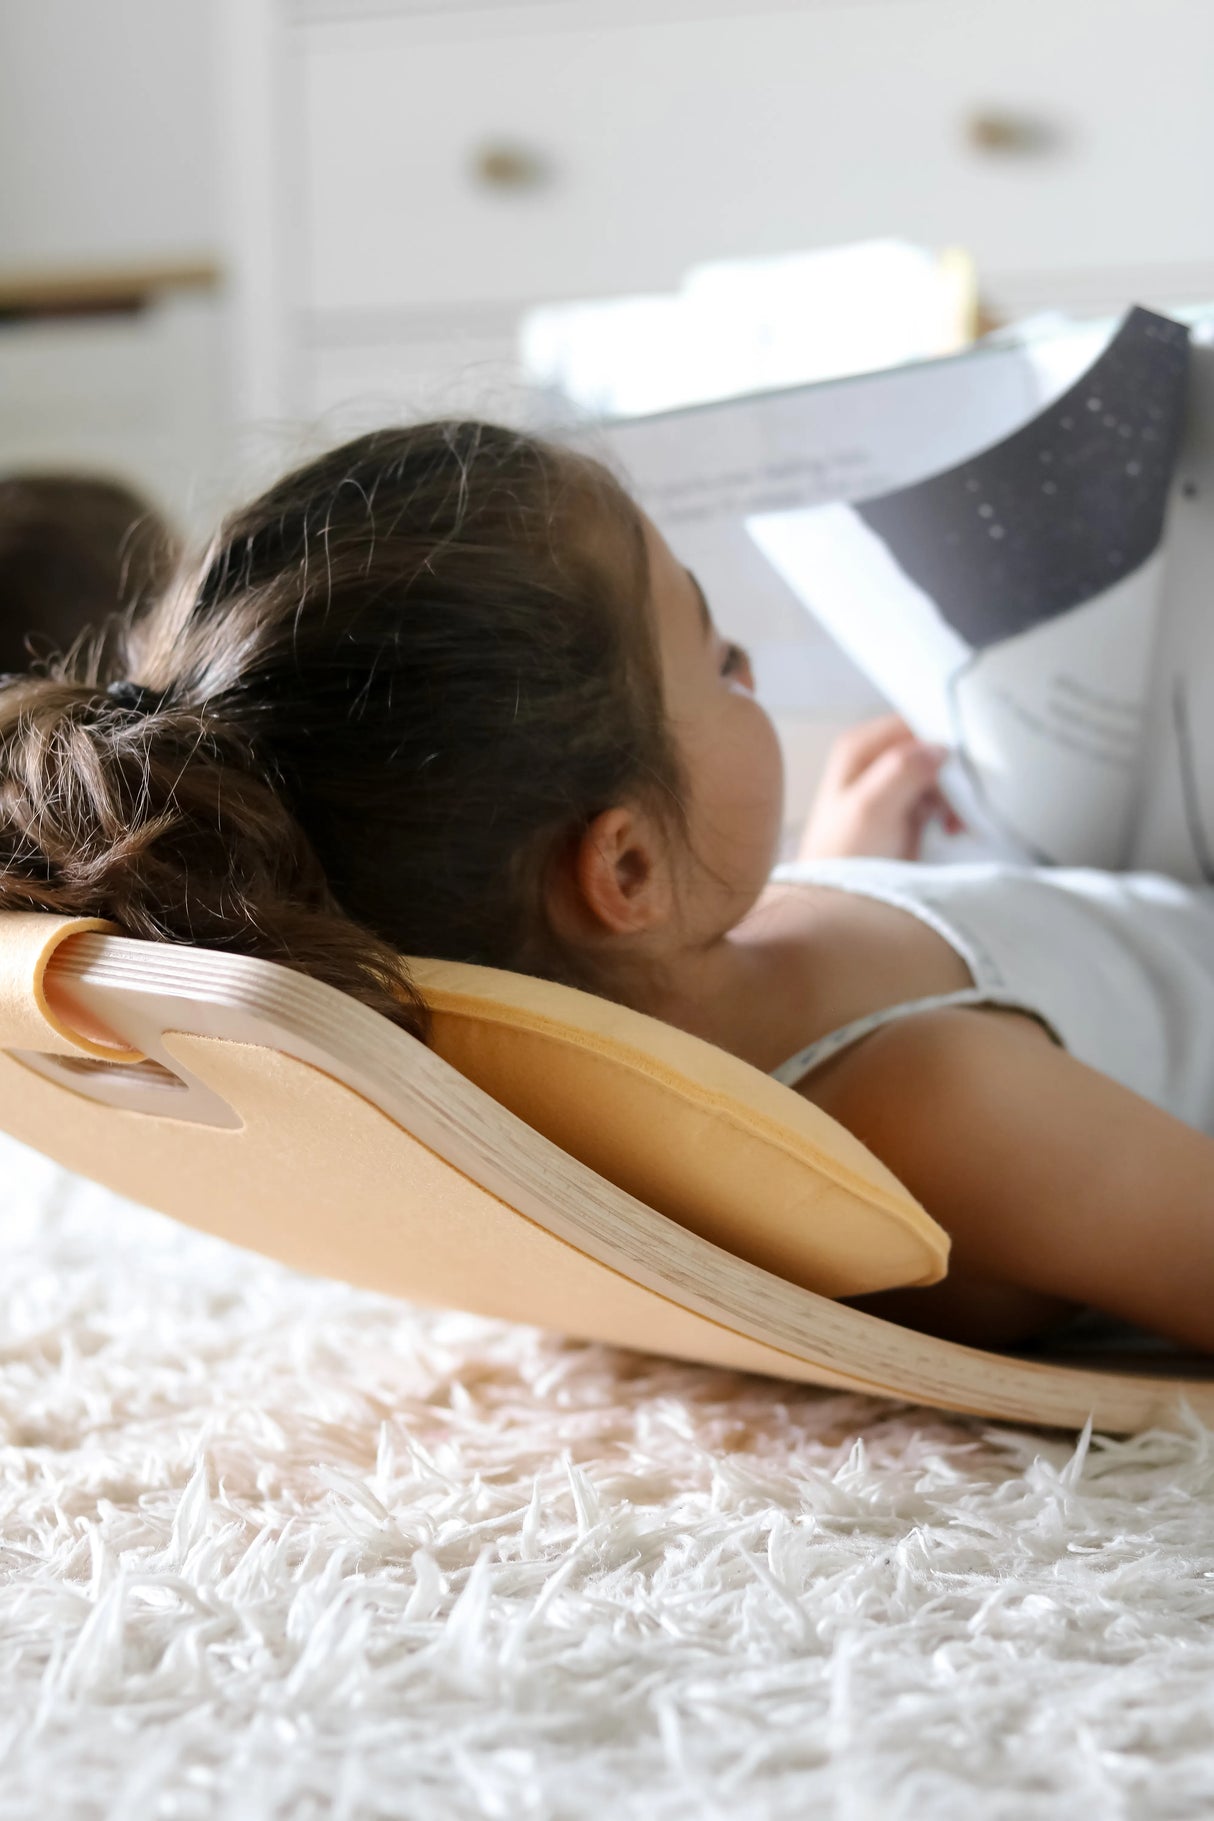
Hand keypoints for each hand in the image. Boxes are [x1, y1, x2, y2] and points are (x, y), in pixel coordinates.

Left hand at [798, 714, 964, 861]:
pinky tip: (952, 829)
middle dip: (953, 771)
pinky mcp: (905, 811)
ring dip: (955, 795)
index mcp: (860, 748)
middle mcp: (876, 760)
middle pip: (929, 747)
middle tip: (966, 798)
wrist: (839, 902)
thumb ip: (901, 770)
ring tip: (956, 822)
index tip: (971, 756)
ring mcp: (891, 786)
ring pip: (939, 774)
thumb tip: (939, 747)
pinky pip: (939, 799)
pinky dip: (951, 811)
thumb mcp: (870, 808)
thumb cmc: (845, 855)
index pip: (912, 721)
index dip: (943, 735)